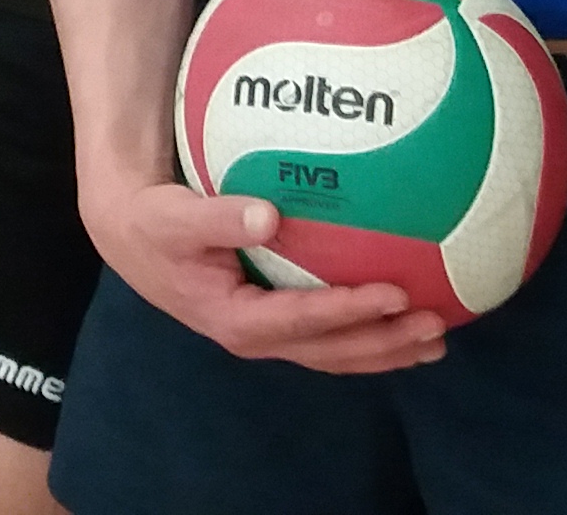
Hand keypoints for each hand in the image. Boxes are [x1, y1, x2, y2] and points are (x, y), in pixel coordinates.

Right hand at [86, 177, 445, 373]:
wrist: (131, 237)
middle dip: (385, 343)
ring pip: (336, 353)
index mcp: (234, 318)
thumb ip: (218, 217)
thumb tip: (269, 214)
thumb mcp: (174, 217)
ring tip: (435, 341)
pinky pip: (328, 338)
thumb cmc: (154, 222)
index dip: (351, 311)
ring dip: (386, 350)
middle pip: (331, 350)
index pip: (304, 320)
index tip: (395, 293)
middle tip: (435, 328)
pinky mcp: (272, 322)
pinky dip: (367, 336)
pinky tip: (398, 323)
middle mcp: (256, 336)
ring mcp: (267, 334)